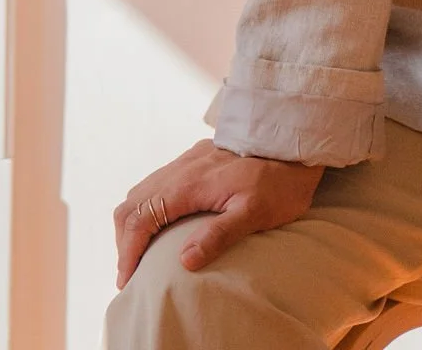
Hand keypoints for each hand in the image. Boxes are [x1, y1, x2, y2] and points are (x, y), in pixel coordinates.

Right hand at [113, 138, 325, 288]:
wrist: (296, 140)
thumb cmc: (281, 181)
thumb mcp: (255, 212)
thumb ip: (219, 234)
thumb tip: (184, 261)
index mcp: (189, 184)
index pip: (140, 218)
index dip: (128, 252)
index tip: (128, 280)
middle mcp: (182, 168)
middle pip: (132, 204)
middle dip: (125, 240)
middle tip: (132, 272)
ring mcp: (188, 160)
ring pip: (142, 191)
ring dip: (135, 223)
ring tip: (141, 254)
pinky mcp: (197, 157)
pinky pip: (158, 181)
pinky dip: (147, 206)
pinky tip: (161, 223)